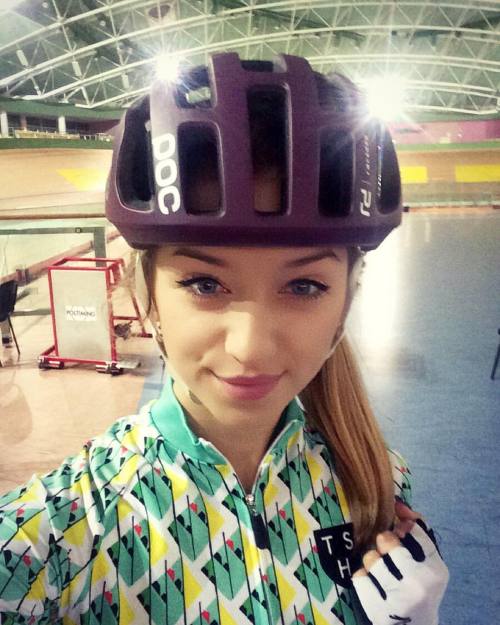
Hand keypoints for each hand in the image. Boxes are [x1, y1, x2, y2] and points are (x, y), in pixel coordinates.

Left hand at [351, 502, 448, 624]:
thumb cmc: (420, 586)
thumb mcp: (429, 562)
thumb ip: (419, 534)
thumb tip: (399, 505)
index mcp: (436, 570)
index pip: (416, 530)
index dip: (402, 518)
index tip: (396, 518)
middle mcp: (420, 584)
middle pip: (387, 540)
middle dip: (384, 540)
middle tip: (387, 547)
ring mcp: (398, 599)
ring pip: (371, 558)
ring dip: (372, 560)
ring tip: (381, 569)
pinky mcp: (379, 610)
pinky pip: (359, 577)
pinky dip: (363, 577)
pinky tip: (373, 584)